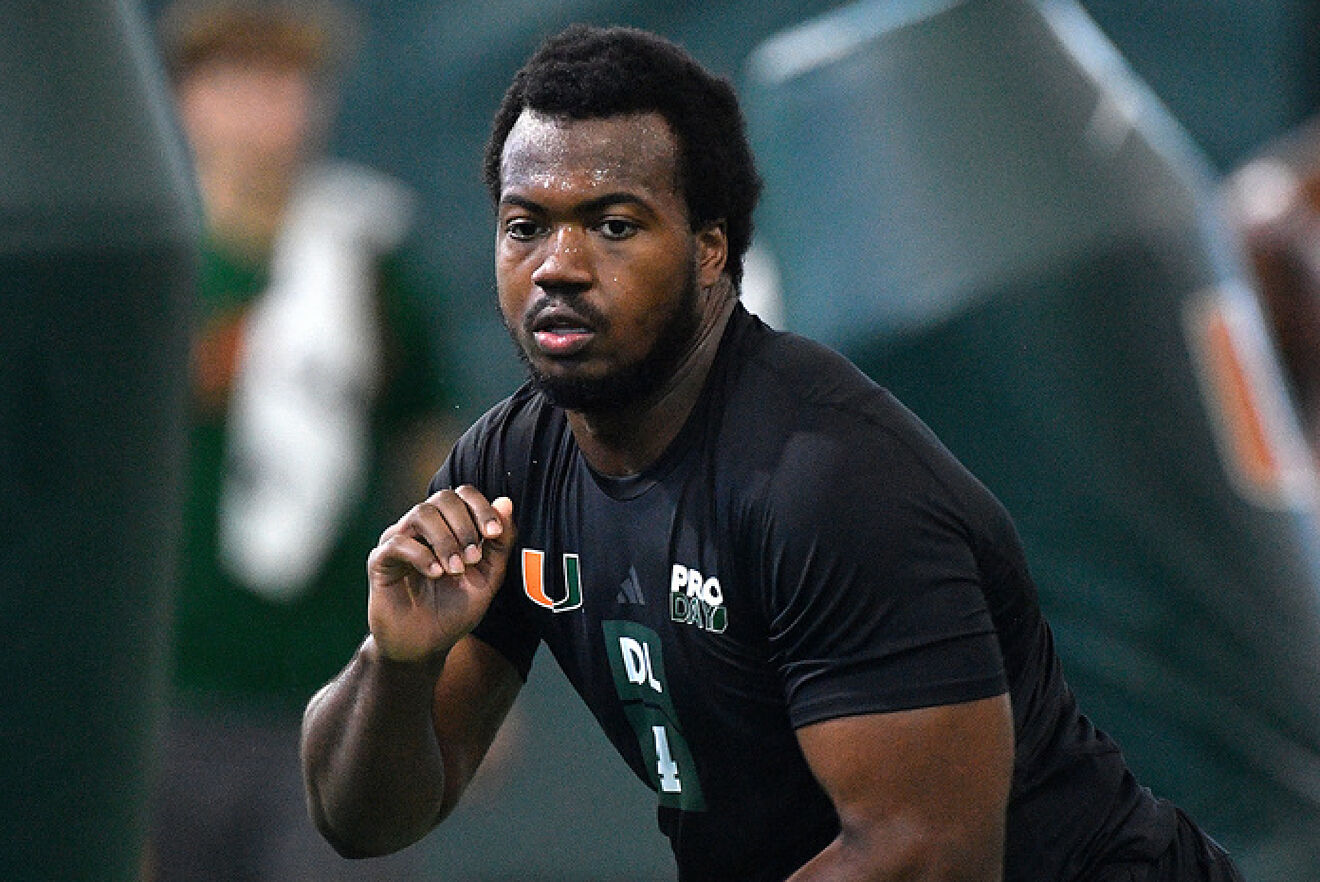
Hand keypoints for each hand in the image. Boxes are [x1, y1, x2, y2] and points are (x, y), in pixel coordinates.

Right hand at [366, 486, 515, 662]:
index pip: (463, 495)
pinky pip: (398, 543)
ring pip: (421, 514)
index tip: (494, 534)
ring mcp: (400, 541)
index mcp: (449, 526)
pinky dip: (421, 555)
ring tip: (456, 569)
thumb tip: (506, 502)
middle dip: (465, 525)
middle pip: (443, 498)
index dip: (481, 507)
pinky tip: (436, 574)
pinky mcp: (380, 561)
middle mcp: (422, 528)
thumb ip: (500, 543)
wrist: (425, 646)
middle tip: (473, 558)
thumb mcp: (488, 578)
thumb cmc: (456, 609)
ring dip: (445, 539)